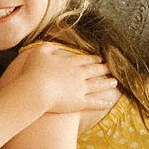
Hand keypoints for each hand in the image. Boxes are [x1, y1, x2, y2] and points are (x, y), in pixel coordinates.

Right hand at [0, 41, 116, 114]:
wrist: (36, 90)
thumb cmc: (34, 71)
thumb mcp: (38, 53)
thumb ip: (47, 47)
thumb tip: (54, 45)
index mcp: (70, 63)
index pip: (84, 60)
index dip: (93, 59)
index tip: (100, 58)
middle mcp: (78, 74)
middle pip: (94, 70)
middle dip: (103, 68)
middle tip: (111, 68)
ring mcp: (80, 88)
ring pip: (97, 85)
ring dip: (107, 83)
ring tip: (114, 82)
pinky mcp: (79, 102)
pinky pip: (94, 102)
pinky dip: (102, 102)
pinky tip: (109, 102)